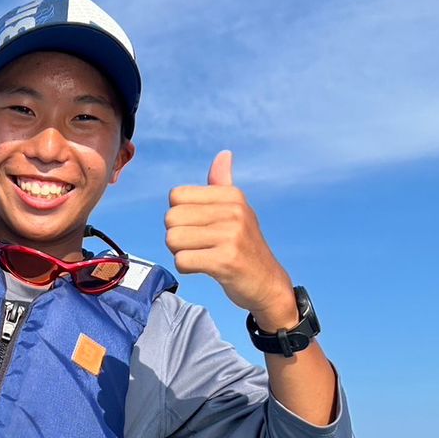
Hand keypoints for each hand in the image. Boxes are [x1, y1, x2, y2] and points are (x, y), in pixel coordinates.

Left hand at [165, 151, 298, 327]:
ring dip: (181, 253)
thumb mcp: (237, 210)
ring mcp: (231, 235)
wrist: (268, 283)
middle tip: (201, 246)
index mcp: (232, 195)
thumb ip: (223, 184)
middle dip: (178, 236)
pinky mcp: (225, 261)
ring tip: (203, 256)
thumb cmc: (244, 247)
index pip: (176, 196)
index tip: (200, 227)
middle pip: (171, 218)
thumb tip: (224, 154)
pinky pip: (182, 261)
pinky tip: (204, 268)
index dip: (180, 215)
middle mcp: (233, 211)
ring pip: (173, 240)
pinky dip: (186, 268)